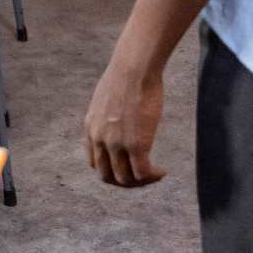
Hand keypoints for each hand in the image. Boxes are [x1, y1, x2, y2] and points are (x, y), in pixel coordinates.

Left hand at [83, 60, 166, 187]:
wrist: (133, 69)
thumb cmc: (125, 77)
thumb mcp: (105, 100)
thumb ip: (107, 117)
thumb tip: (119, 122)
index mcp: (91, 128)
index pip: (95, 163)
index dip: (112, 170)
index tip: (127, 166)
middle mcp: (100, 139)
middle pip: (108, 176)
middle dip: (125, 182)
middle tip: (142, 178)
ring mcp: (116, 144)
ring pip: (125, 179)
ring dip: (140, 182)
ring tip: (154, 175)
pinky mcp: (136, 145)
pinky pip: (143, 173)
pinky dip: (153, 177)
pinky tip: (162, 172)